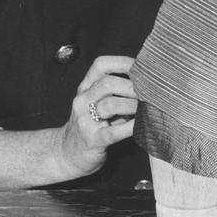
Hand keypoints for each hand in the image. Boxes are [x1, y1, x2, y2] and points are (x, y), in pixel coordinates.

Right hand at [56, 55, 137, 179]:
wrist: (67, 154)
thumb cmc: (91, 126)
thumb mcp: (97, 103)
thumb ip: (115, 91)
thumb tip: (146, 82)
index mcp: (85, 88)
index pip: (101, 65)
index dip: (123, 62)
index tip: (142, 68)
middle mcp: (82, 100)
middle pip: (108, 83)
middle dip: (132, 86)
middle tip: (149, 92)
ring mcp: (85, 121)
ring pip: (110, 104)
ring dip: (132, 105)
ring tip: (146, 107)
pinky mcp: (92, 140)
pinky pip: (113, 132)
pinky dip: (130, 127)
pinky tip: (140, 124)